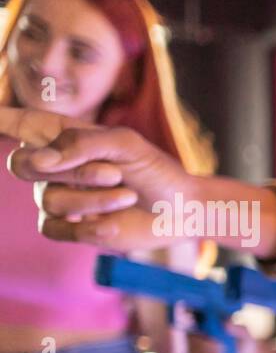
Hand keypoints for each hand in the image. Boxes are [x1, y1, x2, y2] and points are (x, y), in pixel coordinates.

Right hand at [1, 106, 195, 249]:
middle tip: (112, 173)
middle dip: (71, 171)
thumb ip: (82, 143)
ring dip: (93, 199)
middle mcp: (53, 166)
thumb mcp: (125, 144)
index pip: (18, 123)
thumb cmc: (155, 170)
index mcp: (62, 135)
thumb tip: (41, 158)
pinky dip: (88, 228)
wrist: (180, 210)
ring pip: (49, 200)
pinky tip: (112, 226)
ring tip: (127, 195)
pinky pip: (56, 229)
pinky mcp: (70, 228)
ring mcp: (59, 197)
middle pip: (22, 165)